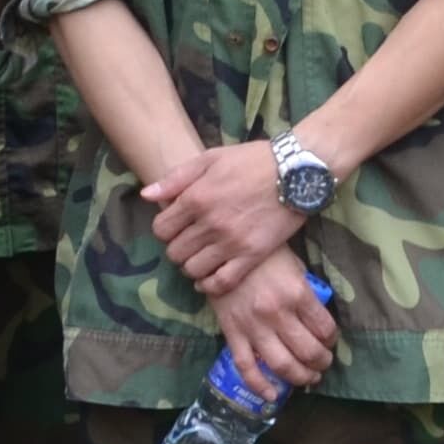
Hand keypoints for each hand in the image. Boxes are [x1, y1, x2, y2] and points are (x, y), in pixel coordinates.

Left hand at [147, 137, 307, 294]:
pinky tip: (209, 279)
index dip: (165, 230)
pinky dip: (210, 285)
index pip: (161, 229)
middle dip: (178, 248)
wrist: (298, 171)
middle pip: (174, 252)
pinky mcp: (252, 255)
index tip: (177, 227)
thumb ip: (176, 178)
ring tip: (201, 257)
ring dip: (192, 266)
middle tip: (190, 242)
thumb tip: (146, 195)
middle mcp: (210, 223)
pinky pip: (222, 282)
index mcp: (196, 198)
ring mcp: (231, 242)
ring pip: (193, 269)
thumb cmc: (253, 160)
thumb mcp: (211, 158)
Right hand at [209, 249, 336, 389]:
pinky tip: (271, 395)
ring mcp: (254, 326)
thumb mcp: (295, 267)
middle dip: (321, 363)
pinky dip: (259, 385)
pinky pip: (246, 367)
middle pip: (308, 352)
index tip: (330, 340)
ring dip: (300, 378)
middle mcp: (278, 314)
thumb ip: (307, 293)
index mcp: (298, 294)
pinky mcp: (232, 333)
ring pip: (281, 365)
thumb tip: (318, 318)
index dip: (332, 339)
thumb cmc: (265, 256)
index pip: (325, 329)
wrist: (223, 249)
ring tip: (308, 379)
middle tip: (323, 364)